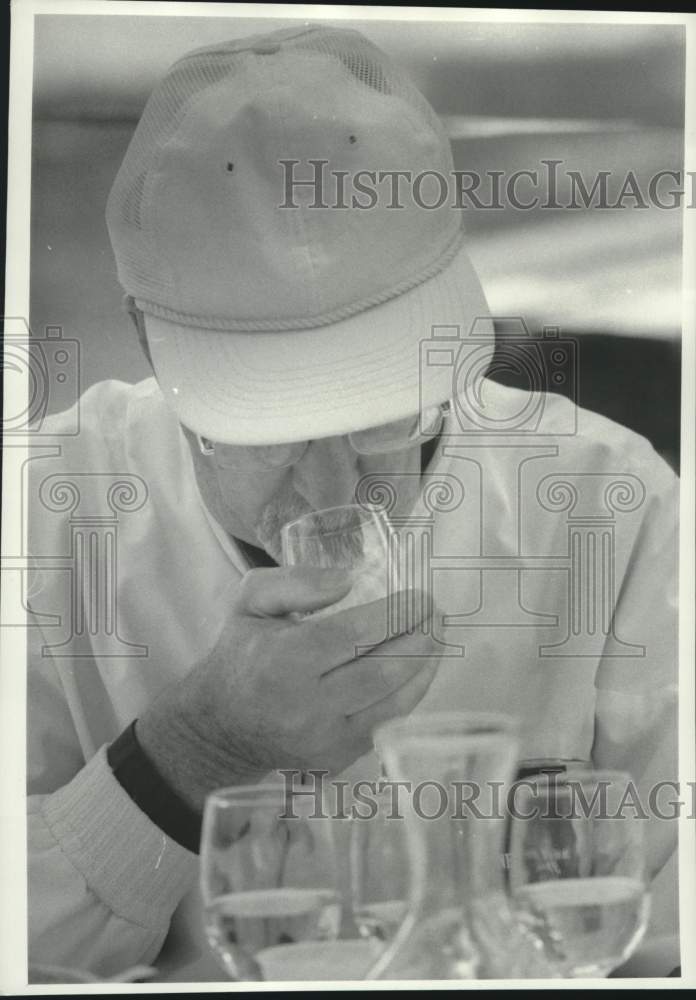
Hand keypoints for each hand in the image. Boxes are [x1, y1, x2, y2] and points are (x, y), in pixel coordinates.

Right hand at [137, 566, 439, 809]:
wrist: (221, 726)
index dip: (394, 616)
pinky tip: (419, 668)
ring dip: (425, 667)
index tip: (419, 597)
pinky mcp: (337, 758)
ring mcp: (324, 739)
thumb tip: (348, 582)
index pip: (352, 636)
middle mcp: (305, 706)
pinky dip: (410, 694)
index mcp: (282, 661)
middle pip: (381, 671)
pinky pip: (388, 723)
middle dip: (420, 639)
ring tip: (437, 637)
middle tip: (436, 614)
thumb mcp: (251, 601)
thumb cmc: (242, 653)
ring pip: (394, 702)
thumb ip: (294, 582)